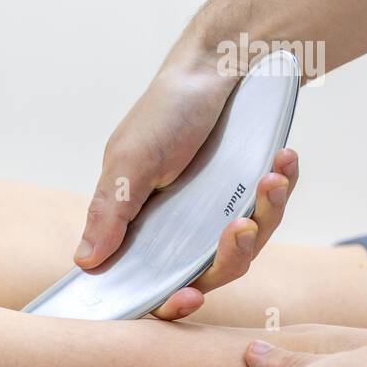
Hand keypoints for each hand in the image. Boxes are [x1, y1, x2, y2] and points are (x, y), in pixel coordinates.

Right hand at [73, 65, 298, 319]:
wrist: (217, 66)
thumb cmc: (164, 112)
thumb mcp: (130, 161)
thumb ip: (110, 213)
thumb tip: (84, 262)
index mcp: (142, 226)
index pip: (152, 282)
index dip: (169, 300)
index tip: (186, 297)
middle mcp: (181, 227)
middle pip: (209, 273)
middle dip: (229, 256)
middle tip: (240, 227)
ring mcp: (219, 213)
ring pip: (247, 247)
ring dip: (265, 216)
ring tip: (269, 179)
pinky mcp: (252, 196)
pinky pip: (274, 212)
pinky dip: (282, 189)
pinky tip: (282, 162)